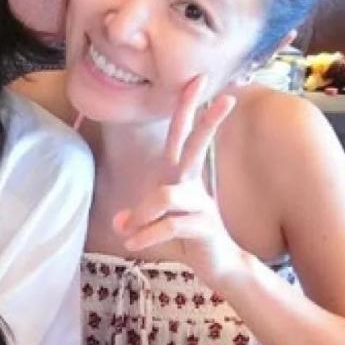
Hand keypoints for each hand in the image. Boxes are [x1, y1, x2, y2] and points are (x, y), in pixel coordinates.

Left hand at [113, 76, 243, 289]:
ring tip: (129, 233)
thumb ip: (140, 215)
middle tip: (225, 97)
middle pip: (196, 145)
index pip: (182, 135)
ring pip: (166, 195)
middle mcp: (193, 184)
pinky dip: (146, 235)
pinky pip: (169, 225)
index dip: (188, 107)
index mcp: (181, 175)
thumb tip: (119, 222)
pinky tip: (133, 245)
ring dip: (142, 214)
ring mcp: (201, 204)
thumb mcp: (160, 220)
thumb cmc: (188, 237)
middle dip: (205, 120)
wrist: (219, 266)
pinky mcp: (203, 228)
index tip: (198, 79)